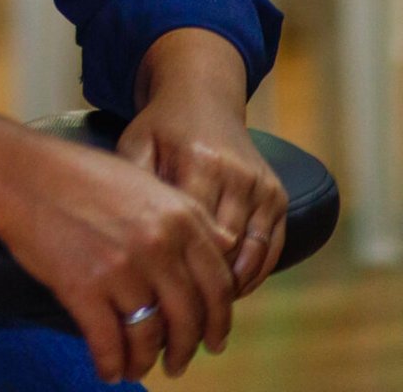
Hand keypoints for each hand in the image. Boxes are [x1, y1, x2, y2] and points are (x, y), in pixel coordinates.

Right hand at [0, 110, 236, 381]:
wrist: (19, 173)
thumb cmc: (77, 175)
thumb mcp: (144, 181)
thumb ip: (185, 215)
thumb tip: (223, 248)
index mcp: (178, 216)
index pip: (218, 284)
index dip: (219, 320)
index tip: (214, 338)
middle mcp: (158, 244)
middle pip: (190, 317)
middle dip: (185, 348)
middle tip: (178, 362)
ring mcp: (122, 268)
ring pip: (151, 336)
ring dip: (146, 360)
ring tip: (139, 365)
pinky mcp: (85, 289)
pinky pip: (110, 344)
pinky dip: (112, 364)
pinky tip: (109, 369)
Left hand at [121, 32, 287, 297]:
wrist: (203, 95)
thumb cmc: (162, 126)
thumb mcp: (137, 142)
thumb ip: (134, 184)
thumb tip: (129, 235)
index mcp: (199, 160)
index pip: (196, 233)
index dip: (182, 268)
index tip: (164, 295)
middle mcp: (237, 173)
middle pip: (227, 249)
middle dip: (206, 284)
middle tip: (186, 311)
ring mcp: (261, 185)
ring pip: (253, 255)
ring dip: (233, 285)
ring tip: (207, 308)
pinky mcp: (277, 194)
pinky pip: (272, 248)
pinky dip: (255, 273)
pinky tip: (231, 288)